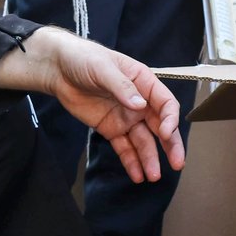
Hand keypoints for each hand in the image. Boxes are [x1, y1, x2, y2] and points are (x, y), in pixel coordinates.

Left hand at [38, 31, 185, 183]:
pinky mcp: (110, 129)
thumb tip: (141, 105)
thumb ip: (122, 87)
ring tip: (153, 176)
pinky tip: (137, 175)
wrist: (58, 69)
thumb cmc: (83, 59)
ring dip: (150, 158)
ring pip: (143, 141)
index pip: (165, 103)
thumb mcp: (103, 68)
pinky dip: (131, 161)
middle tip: (177, 163)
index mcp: (143, 82)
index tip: (166, 134)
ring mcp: (125, 117)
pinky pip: (124, 147)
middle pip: (160, 126)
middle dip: (170, 145)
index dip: (170, 119)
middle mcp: (139, 103)